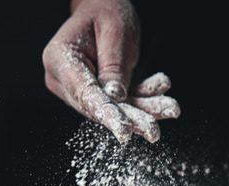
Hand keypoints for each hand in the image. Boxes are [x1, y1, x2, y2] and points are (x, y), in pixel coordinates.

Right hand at [43, 0, 179, 143]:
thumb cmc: (105, 12)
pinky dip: (142, 100)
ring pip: (112, 109)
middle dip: (129, 118)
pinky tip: (160, 88)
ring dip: (142, 111)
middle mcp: (63, 78)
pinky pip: (120, 103)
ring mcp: (77, 87)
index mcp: (60, 58)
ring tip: (168, 108)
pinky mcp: (94, 92)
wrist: (103, 9)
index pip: (84, 93)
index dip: (106, 113)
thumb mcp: (114, 32)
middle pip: (97, 107)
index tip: (124, 130)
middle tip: (153, 130)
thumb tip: (116, 98)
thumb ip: (113, 66)